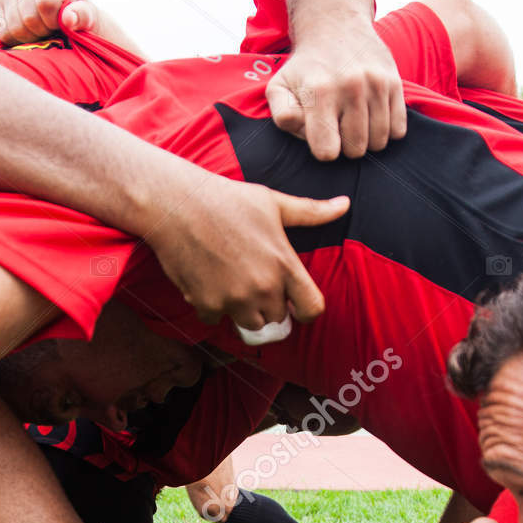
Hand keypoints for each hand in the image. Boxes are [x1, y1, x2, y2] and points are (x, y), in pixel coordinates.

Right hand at [0, 0, 100, 43]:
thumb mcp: (88, 16)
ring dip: (31, 37)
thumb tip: (68, 19)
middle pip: (28, 18)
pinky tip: (29, 32)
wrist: (64, 16)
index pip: (45, 3)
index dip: (53, 22)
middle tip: (51, 29)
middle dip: (43, 32)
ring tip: (42, 30)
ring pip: (15, 27)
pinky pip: (4, 32)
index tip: (60, 24)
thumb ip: (83, 16)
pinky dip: (18, 39)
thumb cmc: (78, 17)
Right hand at [144, 180, 348, 329]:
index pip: (312, 309)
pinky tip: (206, 281)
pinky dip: (212, 307)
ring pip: (249, 323)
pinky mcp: (207, 305)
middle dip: (268, 305)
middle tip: (252, 280)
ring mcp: (234, 299)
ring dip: (242, 310)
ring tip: (231, 282)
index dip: (305, 310)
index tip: (294, 303)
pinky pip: (216, 319)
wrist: (177, 205)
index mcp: (284, 264)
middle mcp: (263, 288)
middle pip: (277, 318)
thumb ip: (311, 212)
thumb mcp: (274, 203)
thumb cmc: (227, 199)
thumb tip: (345, 205)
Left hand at [266, 26, 407, 159]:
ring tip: (354, 120)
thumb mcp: (280, 86)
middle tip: (338, 126)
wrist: (335, 25)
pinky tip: (371, 115)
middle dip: (345, 145)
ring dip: (367, 139)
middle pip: (355, 150)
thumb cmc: (305, 67)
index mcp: (320, 92)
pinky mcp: (395, 82)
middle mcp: (351, 86)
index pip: (327, 151)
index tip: (321, 135)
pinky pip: (398, 130)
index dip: (323, 150)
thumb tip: (304, 131)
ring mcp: (377, 84)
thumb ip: (283, 115)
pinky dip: (386, 130)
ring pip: (379, 142)